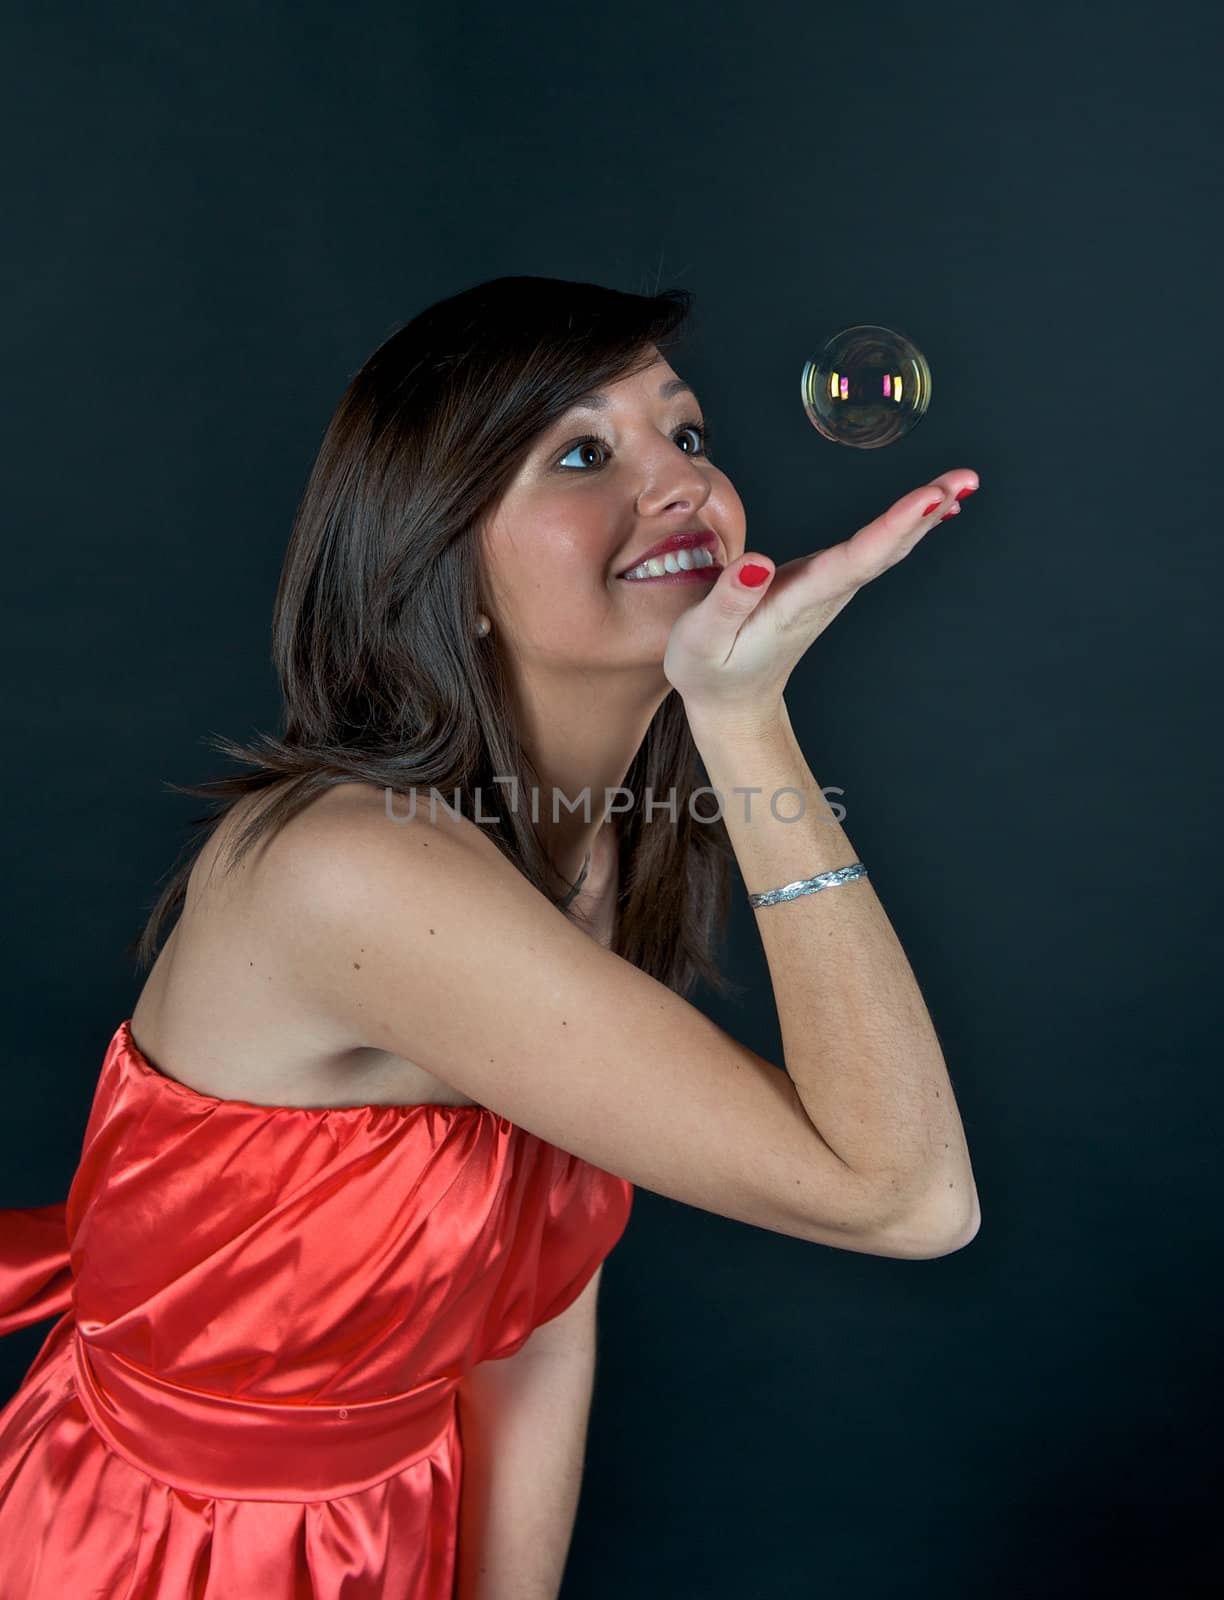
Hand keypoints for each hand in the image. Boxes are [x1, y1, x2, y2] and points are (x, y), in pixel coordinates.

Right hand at [664, 469, 979, 728]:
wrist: (733, 702)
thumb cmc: (710, 670)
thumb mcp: (701, 639)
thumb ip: (729, 601)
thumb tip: (757, 562)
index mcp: (796, 603)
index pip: (853, 562)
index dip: (892, 528)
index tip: (929, 499)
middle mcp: (824, 594)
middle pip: (883, 551)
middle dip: (924, 513)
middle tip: (966, 479)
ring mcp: (831, 591)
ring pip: (885, 551)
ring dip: (923, 515)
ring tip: (961, 484)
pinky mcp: (829, 586)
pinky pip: (875, 553)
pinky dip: (906, 526)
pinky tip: (934, 508)